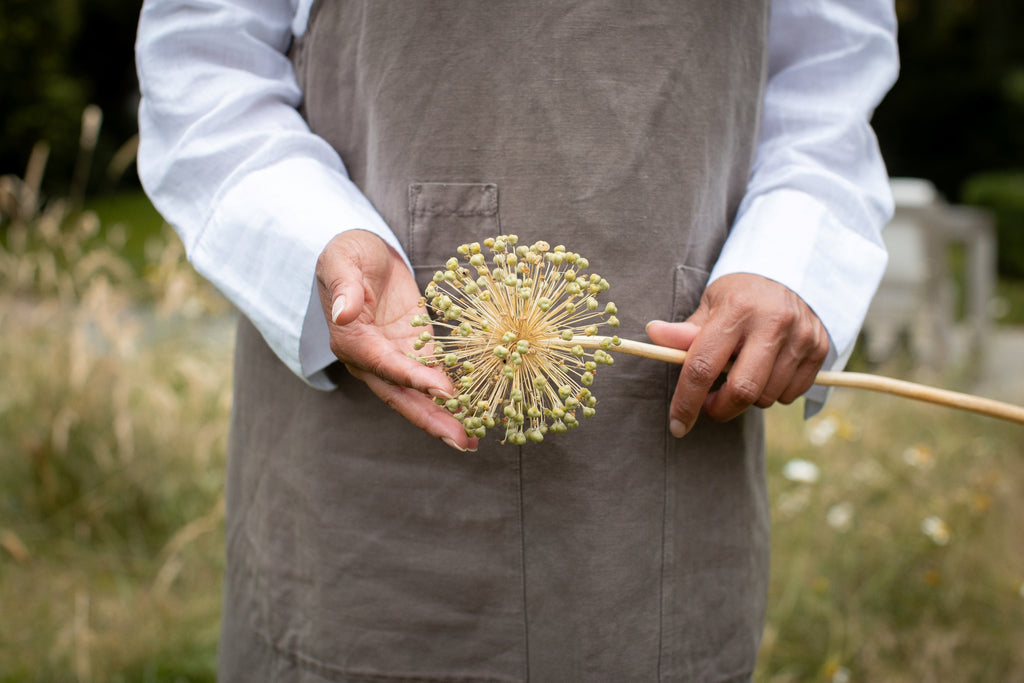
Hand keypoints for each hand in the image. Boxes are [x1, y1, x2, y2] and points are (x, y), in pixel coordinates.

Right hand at [316, 230, 478, 451]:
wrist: (362, 254)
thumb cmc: (348, 254)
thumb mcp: (341, 261)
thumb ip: (343, 288)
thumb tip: (343, 313)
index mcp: (352, 341)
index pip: (385, 365)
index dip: (414, 379)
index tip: (444, 391)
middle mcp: (371, 360)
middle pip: (402, 395)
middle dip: (433, 419)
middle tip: (464, 441)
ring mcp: (394, 358)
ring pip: (419, 395)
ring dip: (445, 417)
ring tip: (473, 438)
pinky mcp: (413, 351)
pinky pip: (433, 377)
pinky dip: (452, 395)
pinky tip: (475, 410)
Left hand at [646, 273, 828, 436]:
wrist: (794, 273)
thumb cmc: (742, 295)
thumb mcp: (711, 303)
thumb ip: (686, 330)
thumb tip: (654, 334)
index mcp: (736, 310)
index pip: (703, 365)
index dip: (686, 401)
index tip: (677, 424)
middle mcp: (772, 323)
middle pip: (742, 391)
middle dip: (720, 409)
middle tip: (710, 404)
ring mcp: (800, 337)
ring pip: (768, 397)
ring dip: (748, 399)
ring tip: (742, 375)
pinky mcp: (820, 349)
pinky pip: (791, 395)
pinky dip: (774, 394)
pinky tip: (768, 372)